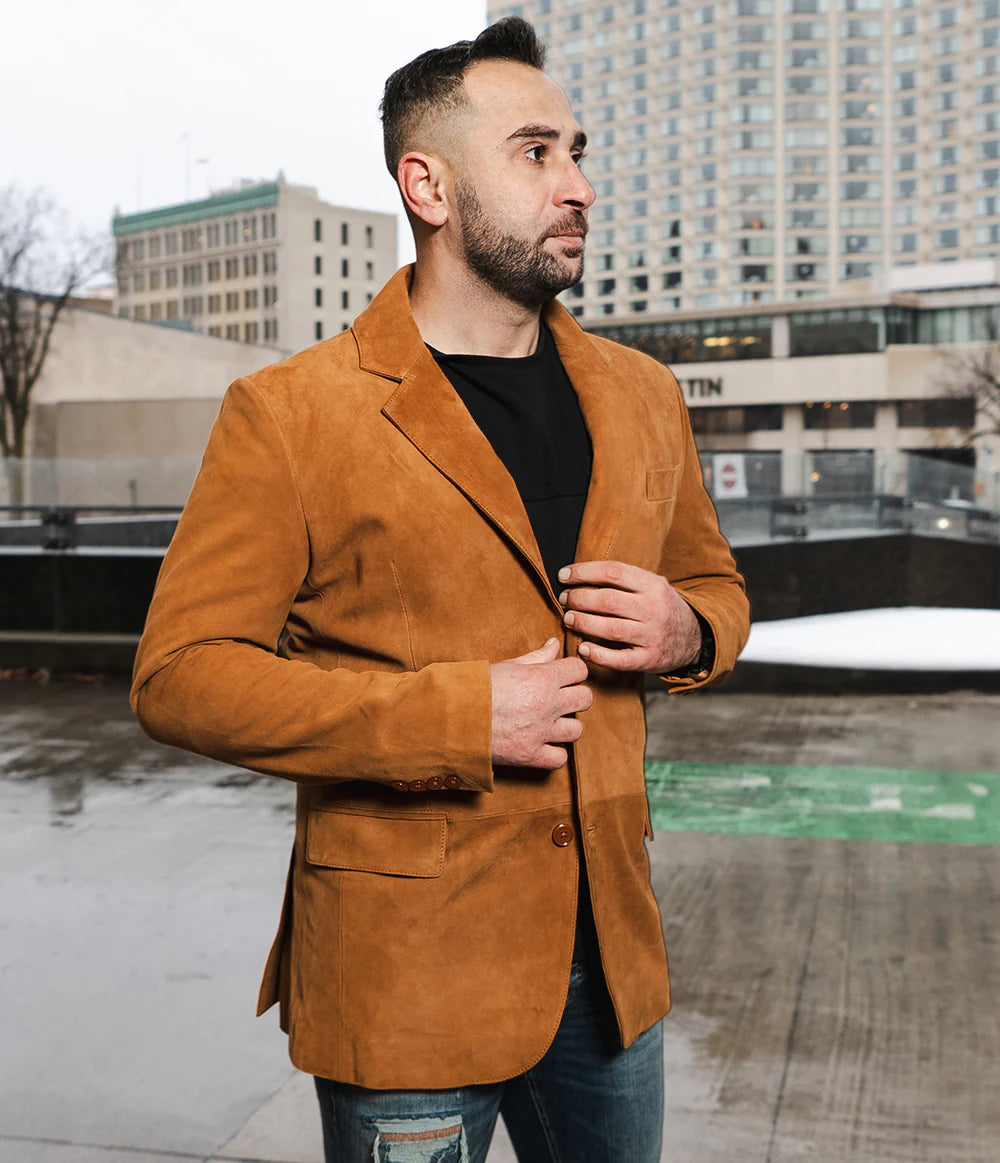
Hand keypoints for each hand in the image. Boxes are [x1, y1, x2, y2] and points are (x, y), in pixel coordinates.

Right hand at [489, 638, 591, 768]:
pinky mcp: (531, 755)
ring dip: (566, 726)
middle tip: (560, 699)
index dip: (572, 672)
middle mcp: (548, 704)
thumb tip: (554, 643)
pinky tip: (543, 744)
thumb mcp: (508, 665)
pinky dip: (554, 753)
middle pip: (585, 699)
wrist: (451, 716)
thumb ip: (536, 657)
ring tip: (550, 723)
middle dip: (575, 697)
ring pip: (577, 730)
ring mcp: (541, 732)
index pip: (579, 670)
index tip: (563, 676)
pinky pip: (560, 758)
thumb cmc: (476, 687)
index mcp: (543, 678)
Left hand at [558, 561, 701, 673]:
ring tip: (569, 618)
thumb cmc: (660, 608)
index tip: (564, 575)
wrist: (693, 639)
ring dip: (584, 623)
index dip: (584, 572)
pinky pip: (620, 659)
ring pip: (611, 629)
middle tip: (564, 599)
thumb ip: (624, 580)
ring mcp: (652, 635)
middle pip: (609, 600)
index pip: (614, 572)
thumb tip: (579, 574)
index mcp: (653, 585)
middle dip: (579, 598)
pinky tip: (583, 648)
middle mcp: (654, 609)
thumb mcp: (652, 586)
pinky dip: (598, 655)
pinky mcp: (649, 659)